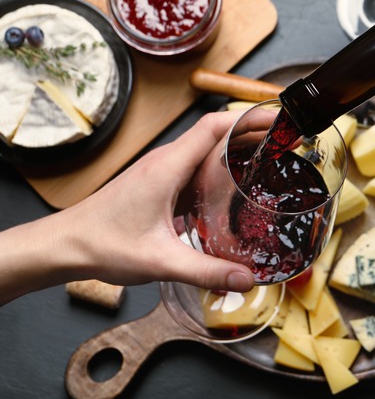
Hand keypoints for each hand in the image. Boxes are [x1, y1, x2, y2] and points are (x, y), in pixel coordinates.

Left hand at [0, 109, 277, 304]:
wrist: (64, 246)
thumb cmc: (103, 244)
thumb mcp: (160, 261)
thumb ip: (206, 271)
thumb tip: (247, 279)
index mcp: (168, 167)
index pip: (214, 127)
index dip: (248, 118)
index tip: (278, 120)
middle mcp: (166, 162)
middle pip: (216, 133)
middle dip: (252, 133)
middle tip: (286, 143)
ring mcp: (161, 172)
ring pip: (206, 150)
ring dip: (237, 150)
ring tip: (270, 161)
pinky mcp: (158, 185)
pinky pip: (195, 168)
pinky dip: (220, 169)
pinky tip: (234, 190)